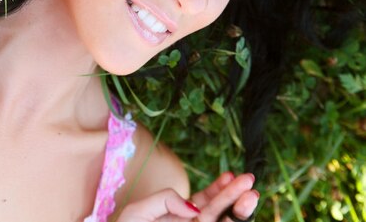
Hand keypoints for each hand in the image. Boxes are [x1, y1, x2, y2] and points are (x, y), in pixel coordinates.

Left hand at [117, 172, 258, 221]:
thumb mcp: (139, 210)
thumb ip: (164, 200)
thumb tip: (193, 207)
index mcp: (180, 216)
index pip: (206, 201)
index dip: (219, 189)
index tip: (231, 175)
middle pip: (219, 211)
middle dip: (234, 196)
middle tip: (249, 181)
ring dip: (239, 211)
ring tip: (251, 195)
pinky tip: (237, 214)